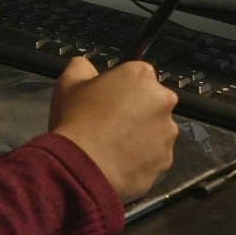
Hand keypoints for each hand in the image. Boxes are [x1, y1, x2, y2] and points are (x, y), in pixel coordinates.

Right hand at [49, 58, 178, 201]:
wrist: (83, 167)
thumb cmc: (76, 119)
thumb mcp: (68, 83)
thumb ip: (81, 67)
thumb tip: (87, 67)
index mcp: (141, 75)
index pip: (137, 75)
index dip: (120, 88)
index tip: (106, 101)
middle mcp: (162, 100)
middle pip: (152, 102)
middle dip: (137, 111)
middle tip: (110, 124)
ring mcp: (168, 132)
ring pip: (156, 130)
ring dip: (142, 135)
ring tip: (115, 148)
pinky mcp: (166, 160)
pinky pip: (155, 156)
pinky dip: (142, 159)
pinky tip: (121, 163)